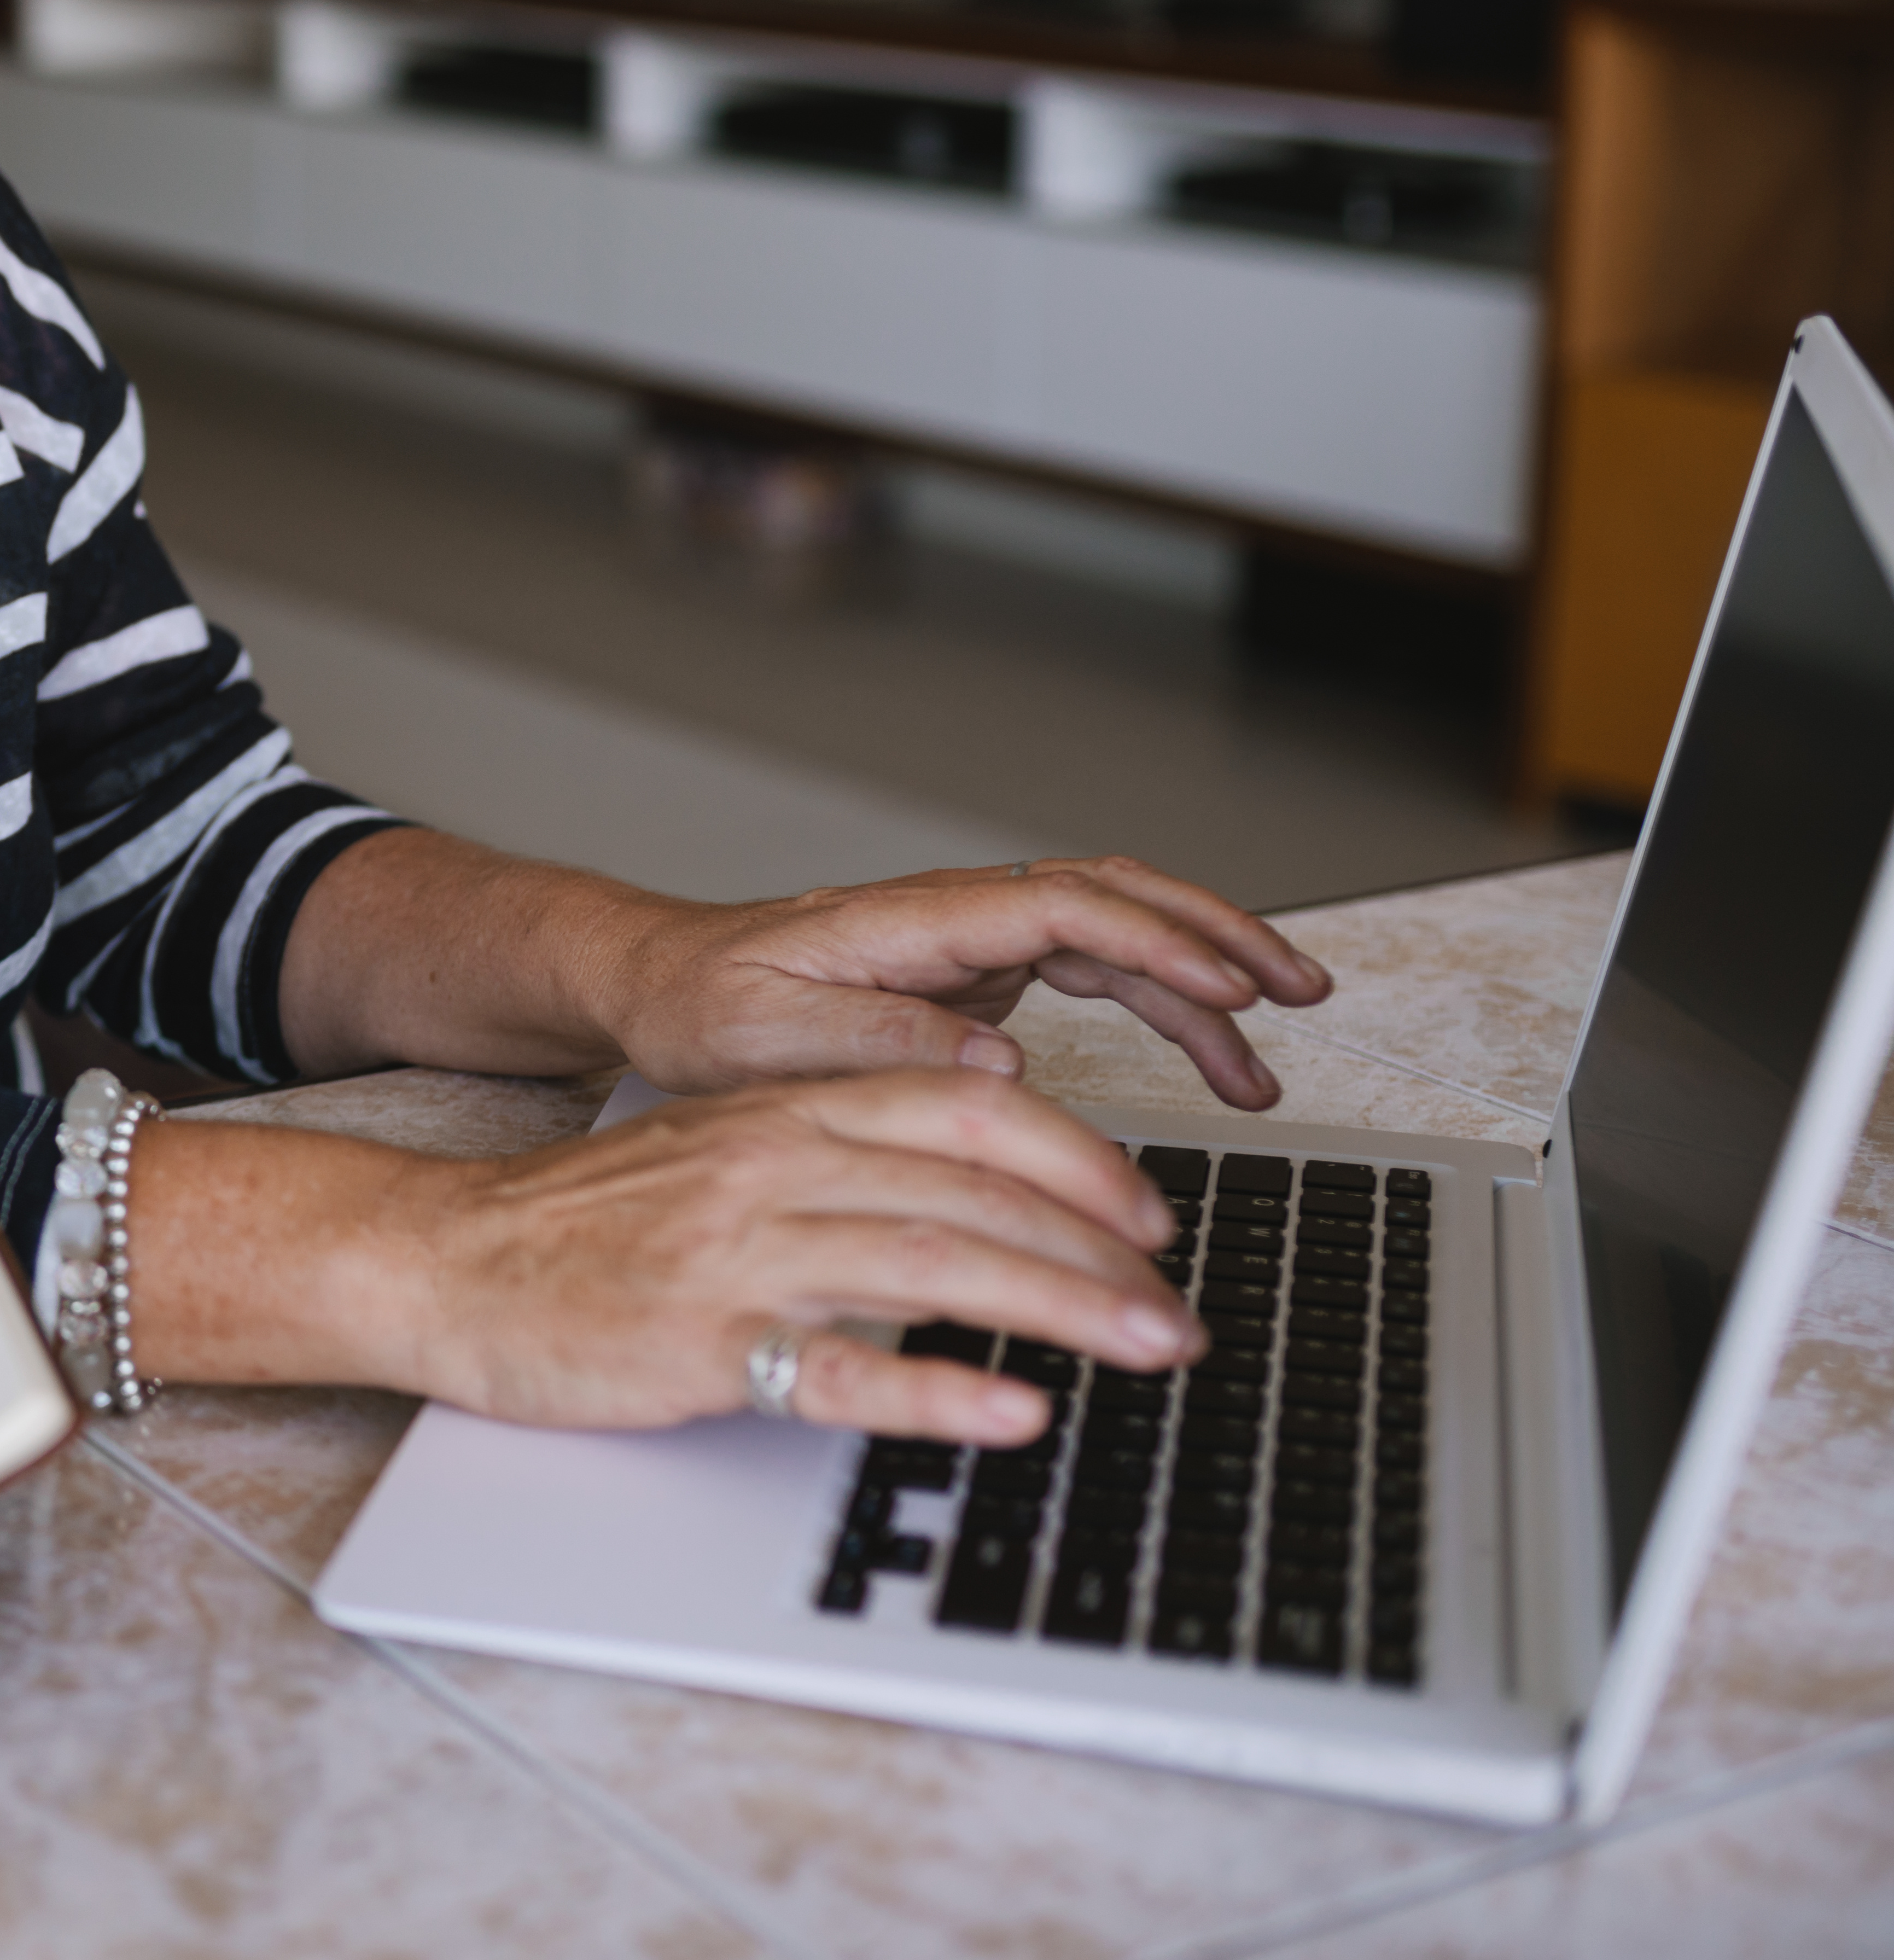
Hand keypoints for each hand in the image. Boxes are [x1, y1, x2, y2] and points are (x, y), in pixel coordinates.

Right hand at [317, 1070, 1200, 1442]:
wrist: (442, 1255)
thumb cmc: (587, 1224)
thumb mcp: (726, 1156)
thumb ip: (840, 1163)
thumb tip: (980, 1198)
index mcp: (785, 1114)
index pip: (970, 1112)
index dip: (1082, 1161)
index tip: (1154, 1218)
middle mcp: (773, 1168)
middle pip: (977, 1190)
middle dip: (1105, 1250)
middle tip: (1186, 1314)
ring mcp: (737, 1256)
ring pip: (936, 1263)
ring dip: (1064, 1310)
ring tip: (1151, 1352)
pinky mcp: (701, 1345)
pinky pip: (839, 1368)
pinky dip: (937, 1390)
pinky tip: (1012, 1416)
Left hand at [604, 855, 1327, 1111]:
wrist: (659, 986)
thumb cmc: (700, 1007)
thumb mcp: (766, 1035)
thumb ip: (877, 1039)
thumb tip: (996, 1061)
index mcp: (909, 920)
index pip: (1060, 908)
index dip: (1152, 941)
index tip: (1225, 987)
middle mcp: (954, 918)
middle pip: (1116, 898)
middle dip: (1216, 936)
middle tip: (1300, 991)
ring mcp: (973, 944)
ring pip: (1117, 938)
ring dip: (1201, 984)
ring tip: (1271, 1057)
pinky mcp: (978, 978)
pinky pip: (1092, 976)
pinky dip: (1157, 1010)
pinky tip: (1206, 1058)